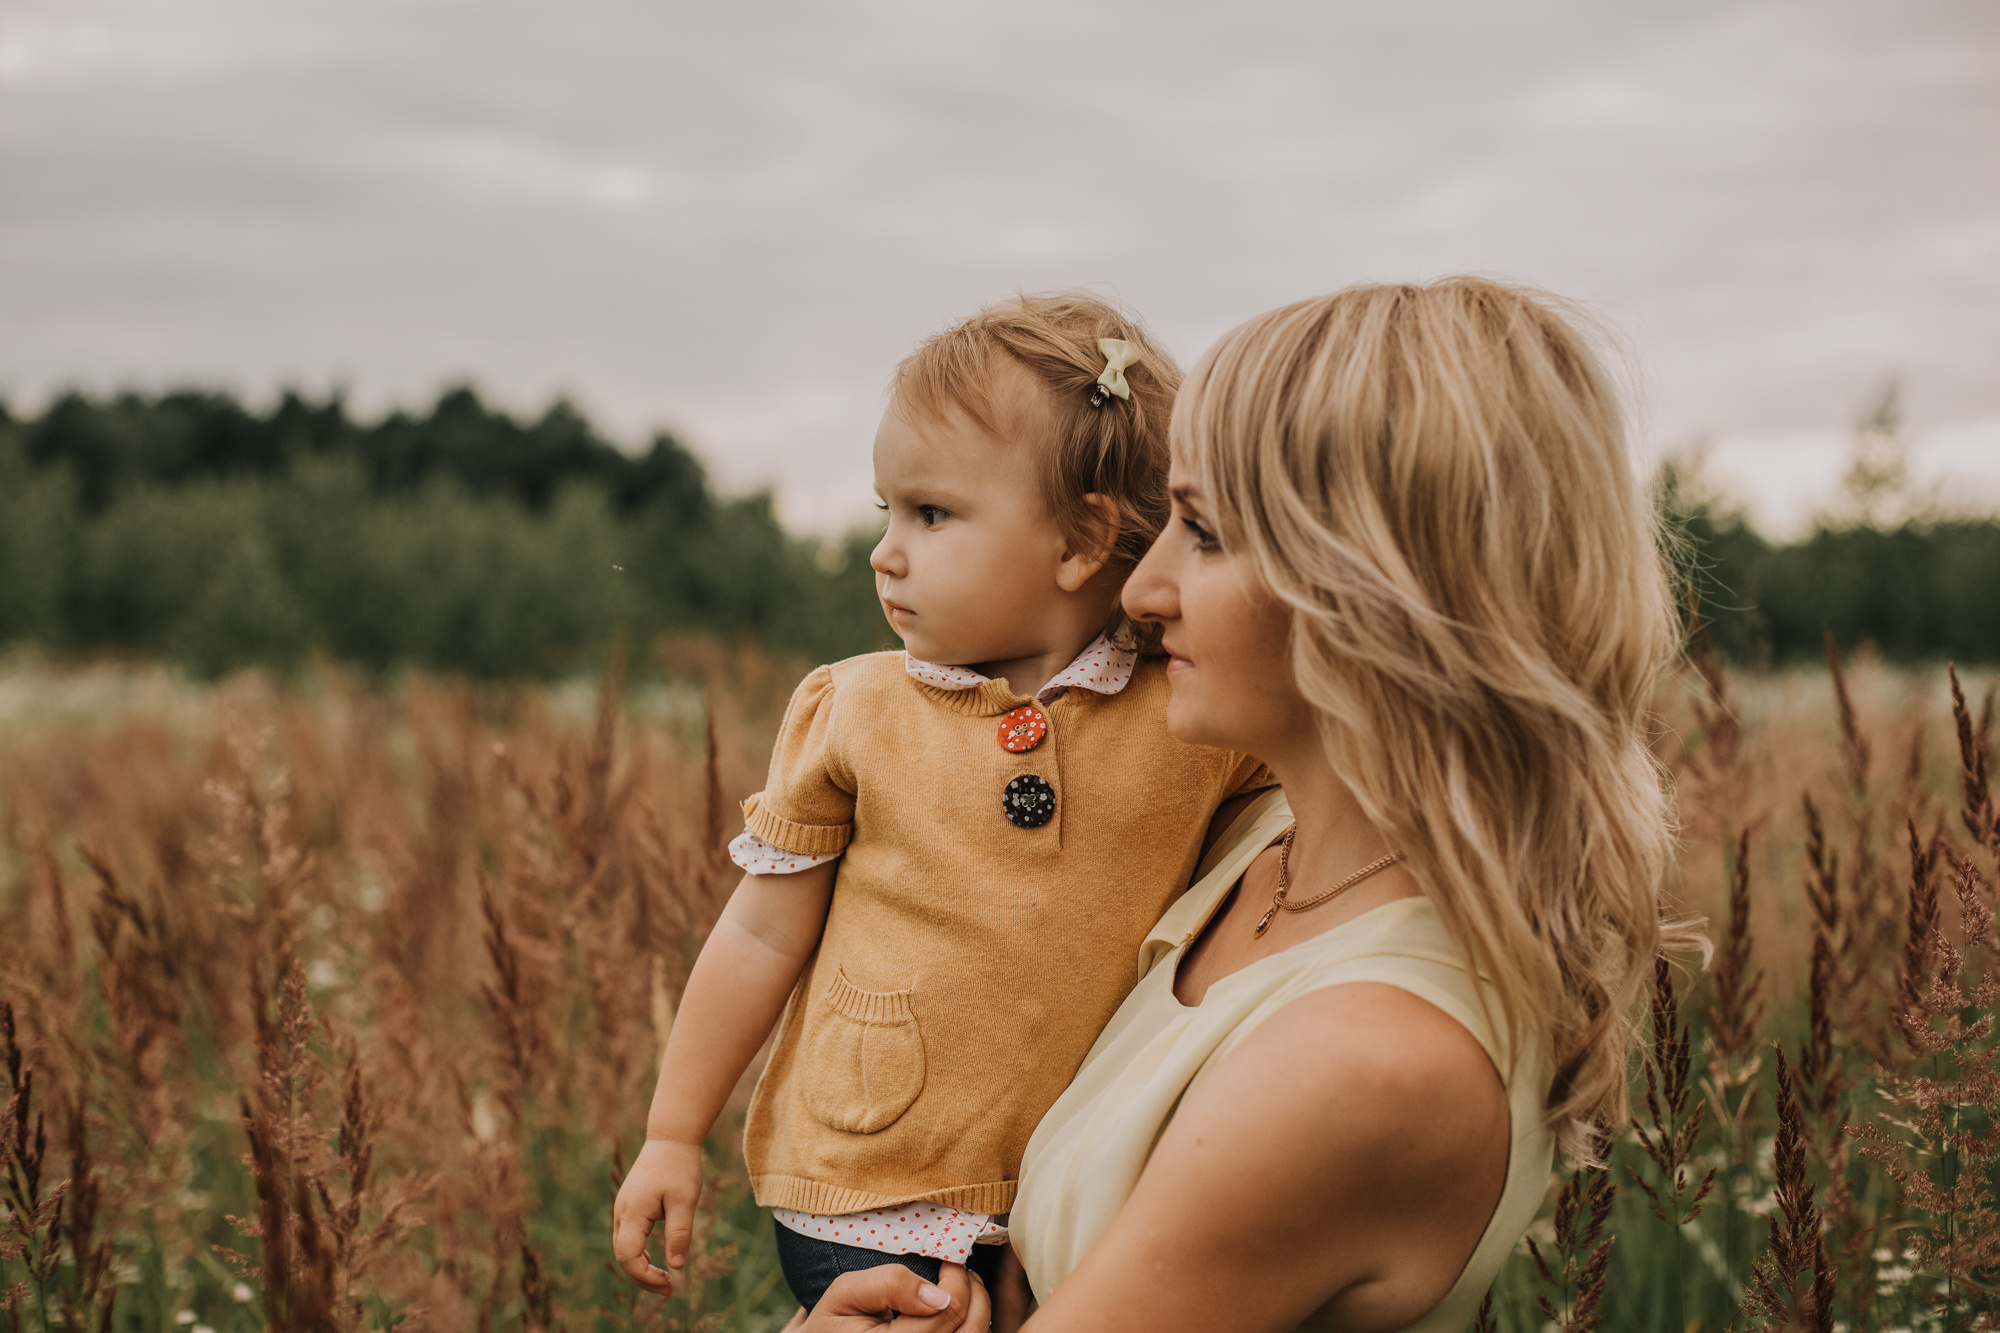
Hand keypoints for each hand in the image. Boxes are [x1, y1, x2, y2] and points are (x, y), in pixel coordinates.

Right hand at [611, 1138, 704, 1294]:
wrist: (671, 1137)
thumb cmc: (679, 1166)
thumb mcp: (685, 1201)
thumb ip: (679, 1233)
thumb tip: (677, 1267)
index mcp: (632, 1213)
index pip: (630, 1257)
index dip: (647, 1277)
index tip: (670, 1284)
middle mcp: (622, 1213)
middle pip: (624, 1256)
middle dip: (644, 1277)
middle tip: (670, 1289)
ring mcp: (624, 1209)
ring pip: (624, 1248)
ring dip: (641, 1266)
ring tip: (665, 1279)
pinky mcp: (630, 1205)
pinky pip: (628, 1237)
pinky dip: (639, 1253)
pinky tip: (654, 1260)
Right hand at [789, 1262, 990, 1331]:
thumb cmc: (832, 1322)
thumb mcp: (846, 1293)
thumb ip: (889, 1285)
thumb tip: (939, 1295)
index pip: (948, 1312)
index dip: (957, 1278)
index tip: (950, 1258)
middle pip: (970, 1330)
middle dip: (974, 1292)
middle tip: (962, 1270)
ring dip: (979, 1310)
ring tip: (966, 1287)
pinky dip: (969, 1327)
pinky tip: (958, 1312)